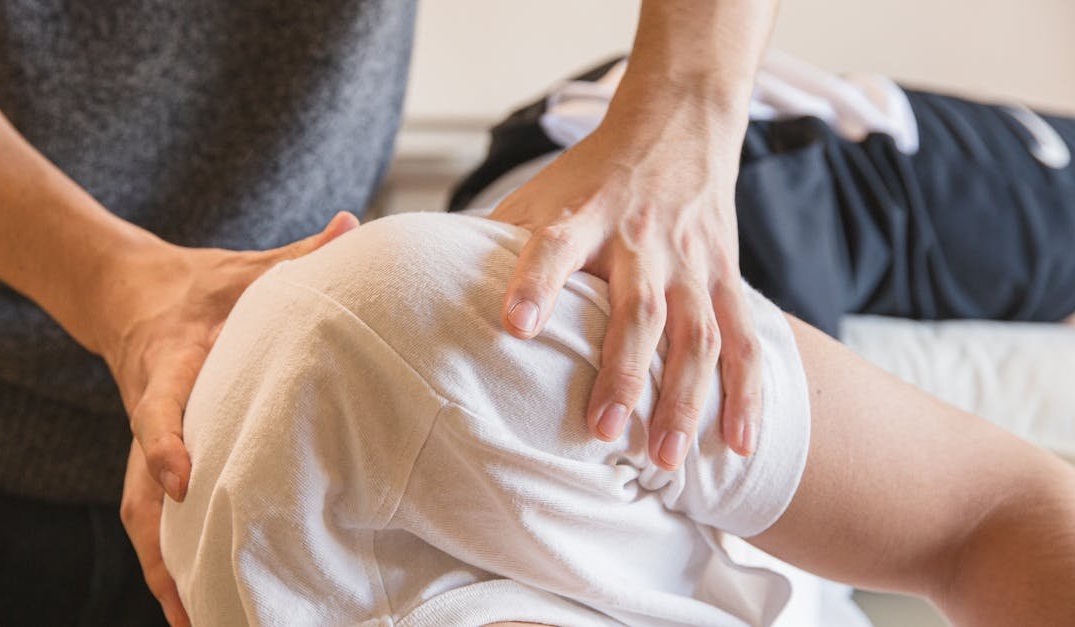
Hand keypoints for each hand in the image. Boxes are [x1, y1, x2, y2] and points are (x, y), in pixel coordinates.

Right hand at [108, 212, 358, 621]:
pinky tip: (193, 599)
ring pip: (140, 515)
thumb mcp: (245, 267)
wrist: (129, 293)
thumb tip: (352, 226)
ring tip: (195, 622)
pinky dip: (169, 559)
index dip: (164, 443)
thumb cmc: (200, 285)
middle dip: (159, 545)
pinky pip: (152, 515)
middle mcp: (151, 410)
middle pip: (138, 489)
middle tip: (188, 598)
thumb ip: (297, 256)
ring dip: (162, 569)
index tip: (181, 481)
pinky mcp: (150, 458)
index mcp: (171, 363)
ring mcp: (145, 442)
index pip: (159, 406)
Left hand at [489, 117, 760, 470]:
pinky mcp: (725, 277)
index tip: (516, 326)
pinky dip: (745, 394)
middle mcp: (641, 240)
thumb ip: (496, 244)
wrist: (676, 124)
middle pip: (637, 310)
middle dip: (622, 373)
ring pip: (696, 335)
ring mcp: (690, 262)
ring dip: (683, 399)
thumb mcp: (539, 193)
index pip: (554, 247)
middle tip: (600, 430)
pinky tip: (740, 445)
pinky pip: (743, 340)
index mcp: (584, 215)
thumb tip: (427, 294)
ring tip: (663, 459)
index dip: (535, 284)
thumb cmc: (591, 176)